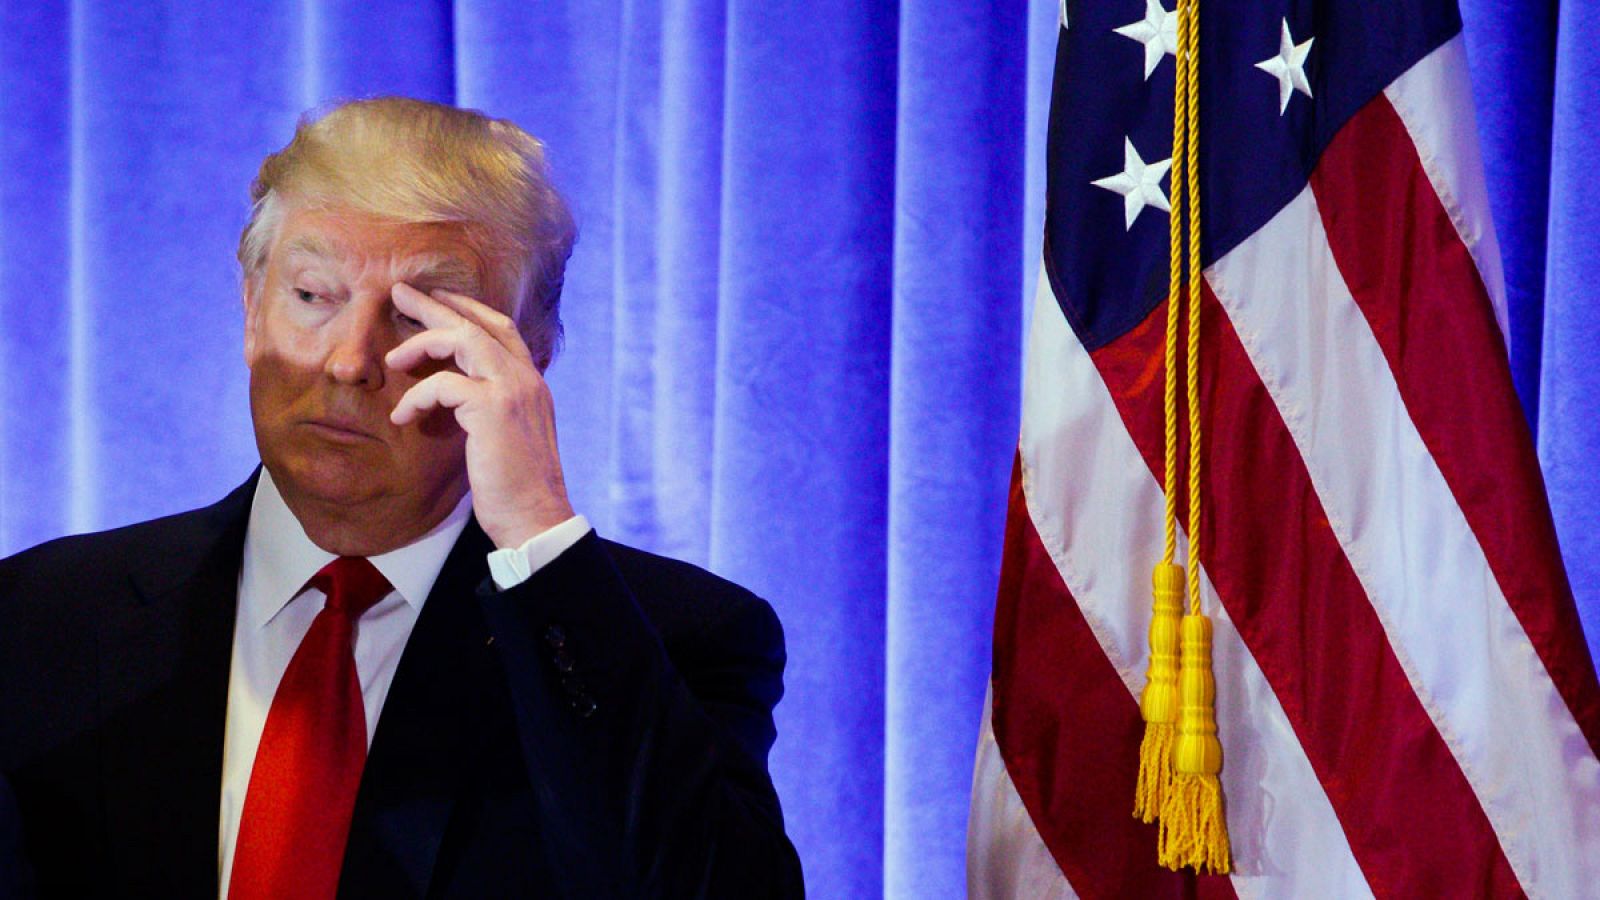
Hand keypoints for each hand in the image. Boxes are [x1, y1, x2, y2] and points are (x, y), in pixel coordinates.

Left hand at [386, 283, 574, 548]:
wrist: (535, 518)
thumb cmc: (516, 488)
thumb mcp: (507, 437)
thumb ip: (491, 409)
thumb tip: (458, 399)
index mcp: (532, 383)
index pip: (501, 328)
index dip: (467, 309)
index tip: (437, 299)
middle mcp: (526, 379)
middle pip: (476, 324)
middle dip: (434, 305)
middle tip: (399, 293)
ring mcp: (511, 390)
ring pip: (460, 340)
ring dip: (420, 343)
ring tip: (392, 359)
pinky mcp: (492, 410)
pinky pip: (442, 385)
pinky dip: (416, 398)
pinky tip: (401, 418)